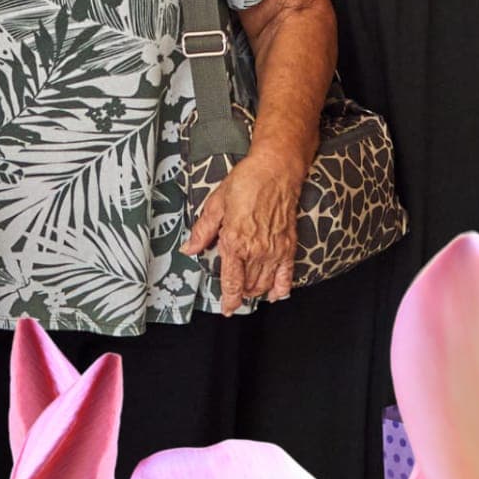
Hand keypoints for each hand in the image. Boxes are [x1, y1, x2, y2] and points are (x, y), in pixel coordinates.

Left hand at [183, 144, 304, 312]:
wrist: (275, 170)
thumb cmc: (246, 182)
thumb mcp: (216, 204)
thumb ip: (202, 230)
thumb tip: (189, 249)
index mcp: (235, 242)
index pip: (231, 282)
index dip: (228, 300)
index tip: (226, 308)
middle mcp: (256, 251)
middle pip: (248, 286)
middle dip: (240, 294)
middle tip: (234, 293)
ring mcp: (274, 250)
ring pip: (265, 284)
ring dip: (256, 291)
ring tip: (249, 290)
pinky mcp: (288, 246)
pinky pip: (287, 276)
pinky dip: (281, 289)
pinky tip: (275, 294)